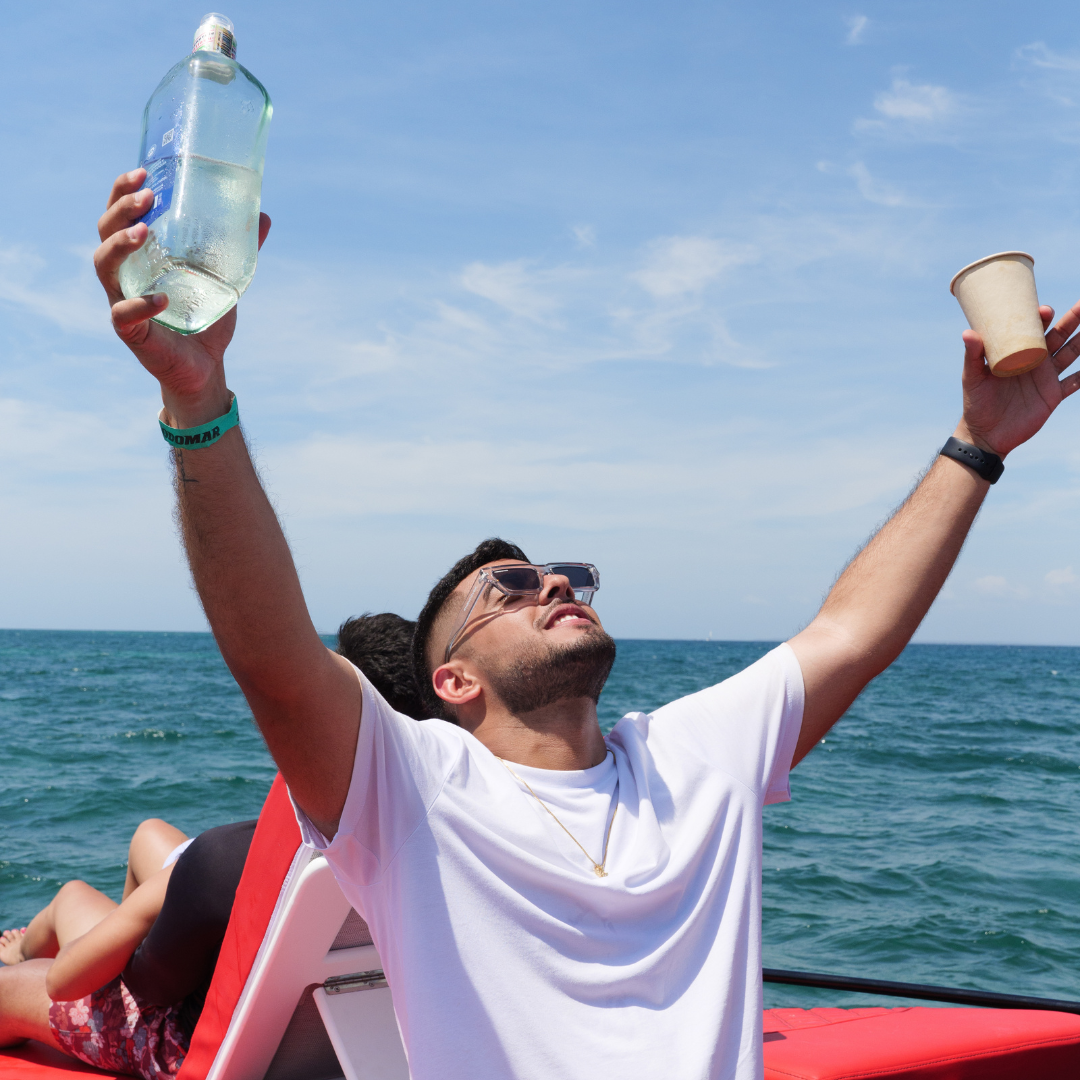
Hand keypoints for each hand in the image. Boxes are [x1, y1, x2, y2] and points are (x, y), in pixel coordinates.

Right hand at [94, 169, 270, 425]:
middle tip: (147, 197)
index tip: (142, 172)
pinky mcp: (131, 332)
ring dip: (120, 246)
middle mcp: (124, 274)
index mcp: (139, 255)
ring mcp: (122, 301)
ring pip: (105, 267)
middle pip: (104, 232)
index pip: (118, 215)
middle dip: (121, 210)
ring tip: (144, 233)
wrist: (206, 366)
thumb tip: (264, 214)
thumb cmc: (205, 316)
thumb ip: (239, 248)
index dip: (122, 191)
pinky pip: (124, 314)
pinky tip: (162, 298)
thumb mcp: (224, 277)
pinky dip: (141, 304)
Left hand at [958, 300, 1079, 456]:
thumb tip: (968, 333)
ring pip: (1071, 353)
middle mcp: (1035, 361)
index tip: (1044, 310)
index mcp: (1017, 353)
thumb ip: (972, 356)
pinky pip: (1075, 382)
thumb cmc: (976, 403)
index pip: (1032, 330)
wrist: (986, 433)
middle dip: (1072, 319)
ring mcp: (1046, 378)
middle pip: (1059, 335)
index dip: (1041, 317)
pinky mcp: (1053, 396)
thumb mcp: (972, 378)